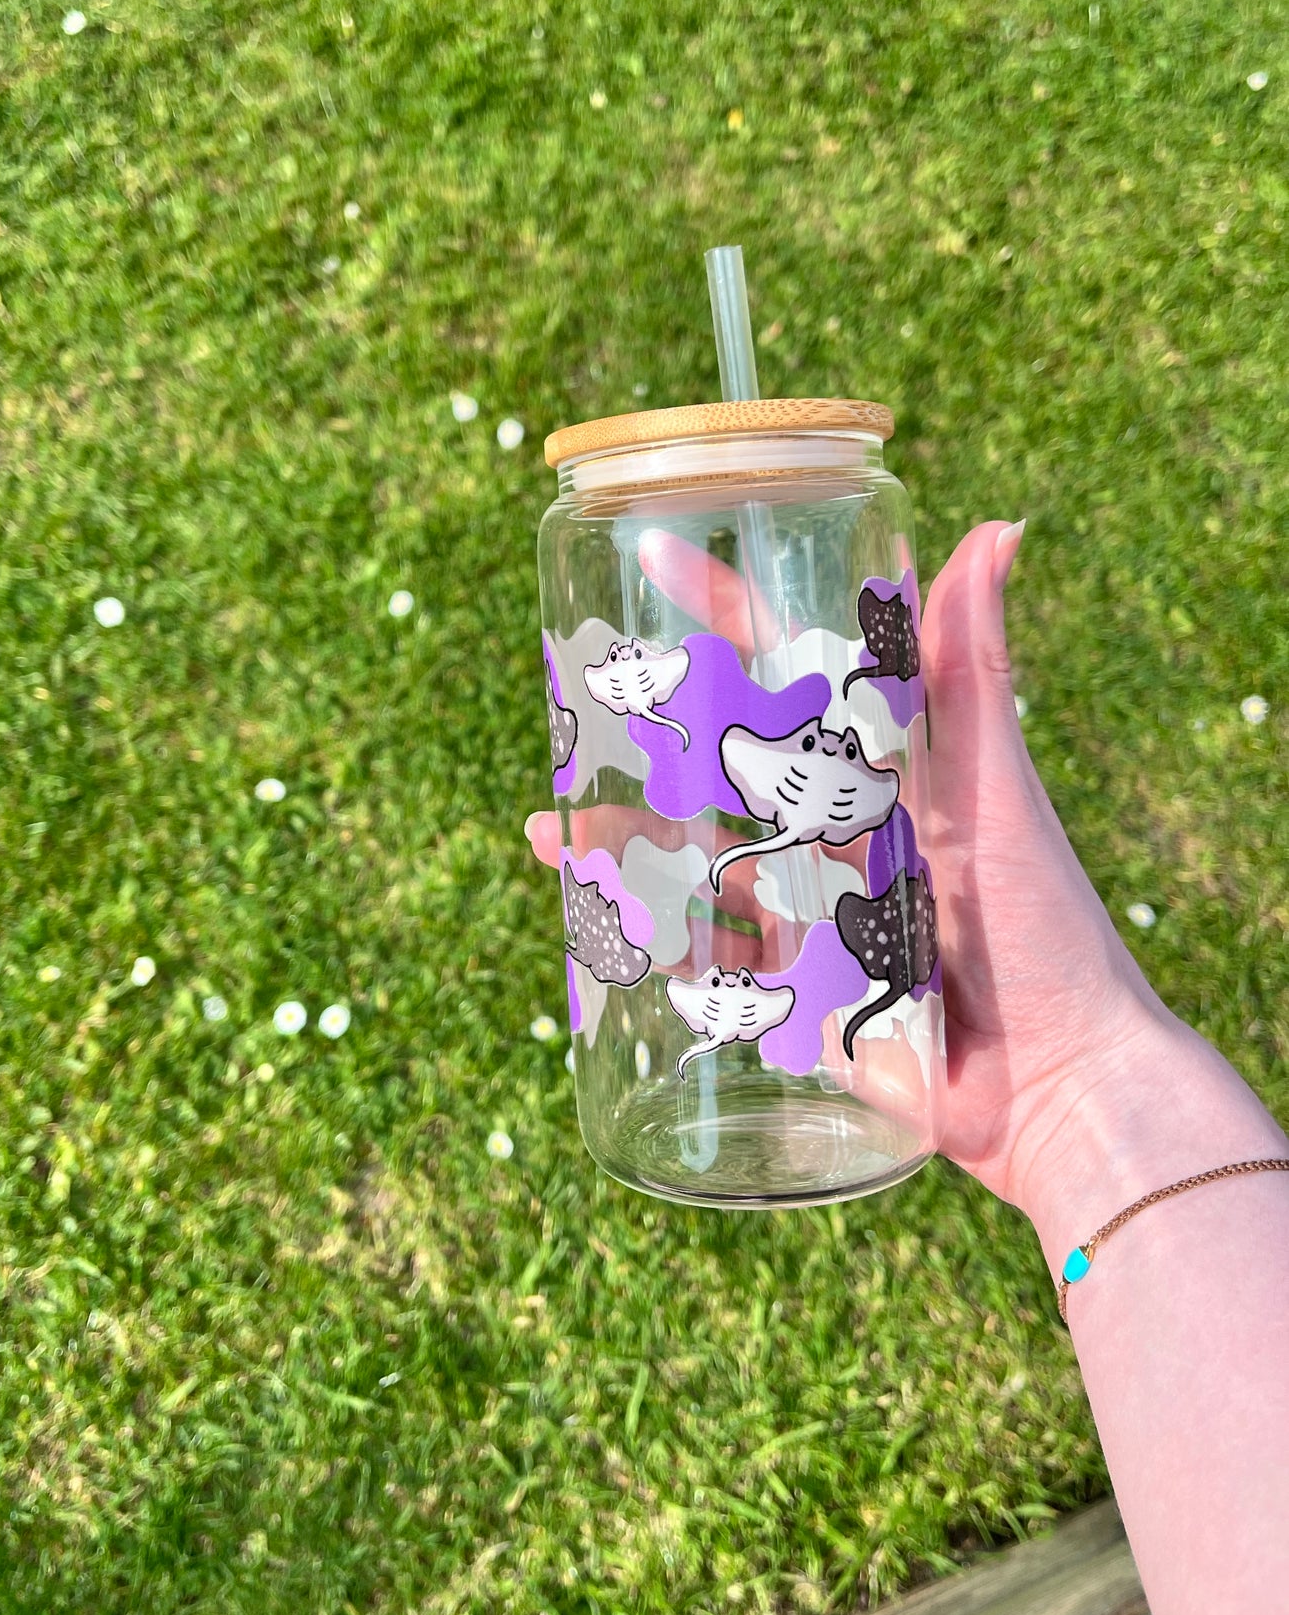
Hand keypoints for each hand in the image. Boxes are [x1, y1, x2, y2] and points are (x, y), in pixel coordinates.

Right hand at [529, 520, 1271, 1239]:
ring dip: (620, 843)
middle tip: (574, 704)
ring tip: (552, 831)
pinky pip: (707, 962)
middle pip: (722, 768)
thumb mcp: (1000, 790)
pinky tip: (595, 922)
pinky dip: (650, 941)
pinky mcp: (797, 994)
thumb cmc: (1045, 926)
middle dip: (645, 740)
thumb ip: (976, 675)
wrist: (1063, 1086)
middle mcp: (840, 831)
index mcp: (884, 770)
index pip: (792, 669)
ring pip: (696, 863)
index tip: (657, 557)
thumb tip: (999, 529)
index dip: (725, 612)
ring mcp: (812, 911)